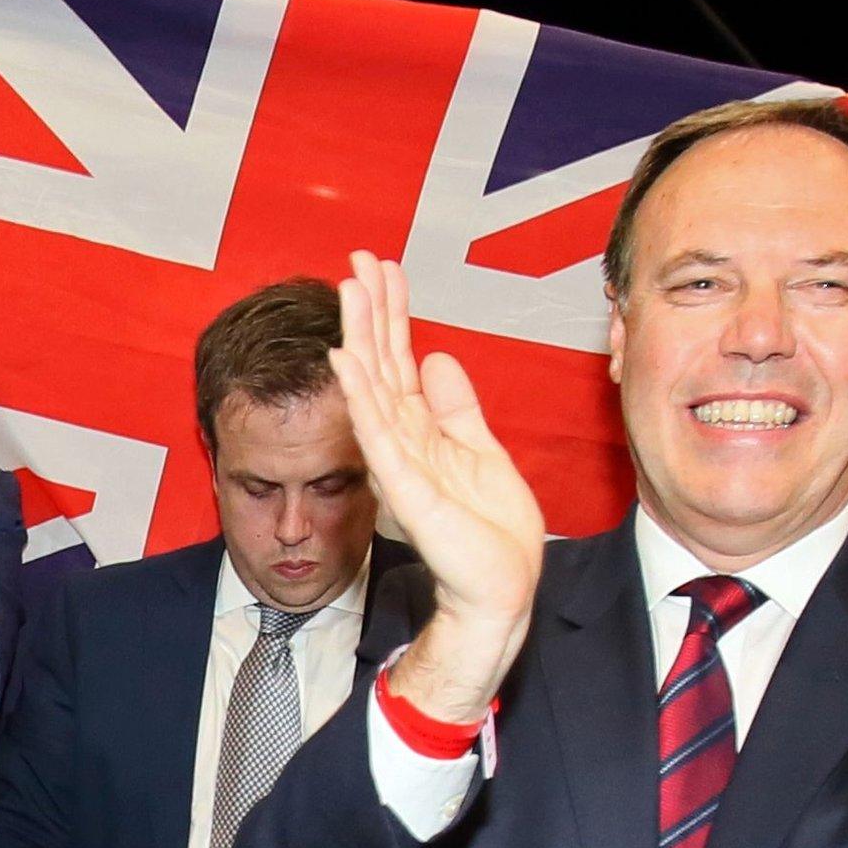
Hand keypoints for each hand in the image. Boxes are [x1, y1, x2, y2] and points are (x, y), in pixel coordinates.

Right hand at [331, 252, 543, 722]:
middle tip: (356, 260)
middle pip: (381, 363)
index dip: (391, 312)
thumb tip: (439, 357)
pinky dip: (360, 398)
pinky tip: (346, 362)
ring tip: (348, 291)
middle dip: (370, 309)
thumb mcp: (481, 448)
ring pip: (373, 388)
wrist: (500, 588)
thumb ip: (456, 406)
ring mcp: (401, 463)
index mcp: (423, 429)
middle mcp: (405, 440)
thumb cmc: (490, 532)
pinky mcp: (407, 490)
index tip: (381, 267)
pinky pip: (378, 436)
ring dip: (360, 337)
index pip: (400, 358)